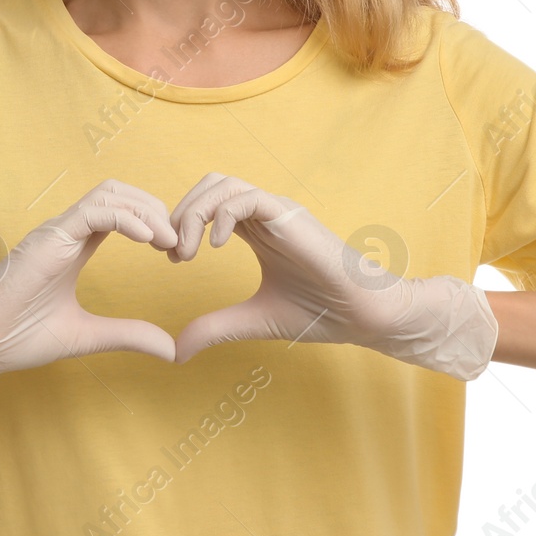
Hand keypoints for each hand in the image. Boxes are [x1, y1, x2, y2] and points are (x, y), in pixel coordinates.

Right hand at [0, 179, 177, 425]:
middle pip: (122, 192)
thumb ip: (128, 335)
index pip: (123, 212)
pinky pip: (93, 211)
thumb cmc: (17, 338)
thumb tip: (172, 350)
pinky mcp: (47, 239)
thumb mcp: (88, 337)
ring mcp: (56, 232)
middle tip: (180, 244)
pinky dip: (126, 218)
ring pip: (110, 193)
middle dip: (158, 210)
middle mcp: (66, 232)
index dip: (155, 223)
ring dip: (147, 210)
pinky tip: (148, 241)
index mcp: (75, 246)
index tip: (176, 253)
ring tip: (168, 241)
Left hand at [164, 173, 498, 378]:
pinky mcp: (290, 217)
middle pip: (211, 184)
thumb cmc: (320, 313)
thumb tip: (176, 351)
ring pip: (225, 184)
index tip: (171, 259)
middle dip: (181, 211)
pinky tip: (215, 247)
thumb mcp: (252, 320)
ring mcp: (278, 211)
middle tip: (171, 252)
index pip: (208, 204)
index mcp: (257, 230)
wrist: (364, 315)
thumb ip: (215, 327)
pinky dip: (222, 215)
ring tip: (186, 252)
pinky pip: (248, 198)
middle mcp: (266, 214)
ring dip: (195, 212)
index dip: (182, 224)